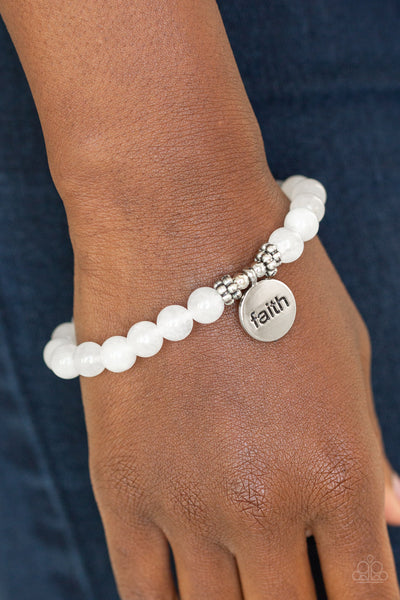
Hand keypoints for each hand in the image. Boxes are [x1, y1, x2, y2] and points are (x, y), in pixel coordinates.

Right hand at [72, 179, 399, 598]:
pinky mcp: (122, 491)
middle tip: (292, 586)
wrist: (178, 226)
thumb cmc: (277, 280)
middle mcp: (266, 507)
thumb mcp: (346, 359)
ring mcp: (187, 505)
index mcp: (341, 474)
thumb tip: (393, 516)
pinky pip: (145, 593)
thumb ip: (368, 451)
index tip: (345, 599)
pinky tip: (186, 597)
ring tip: (242, 584)